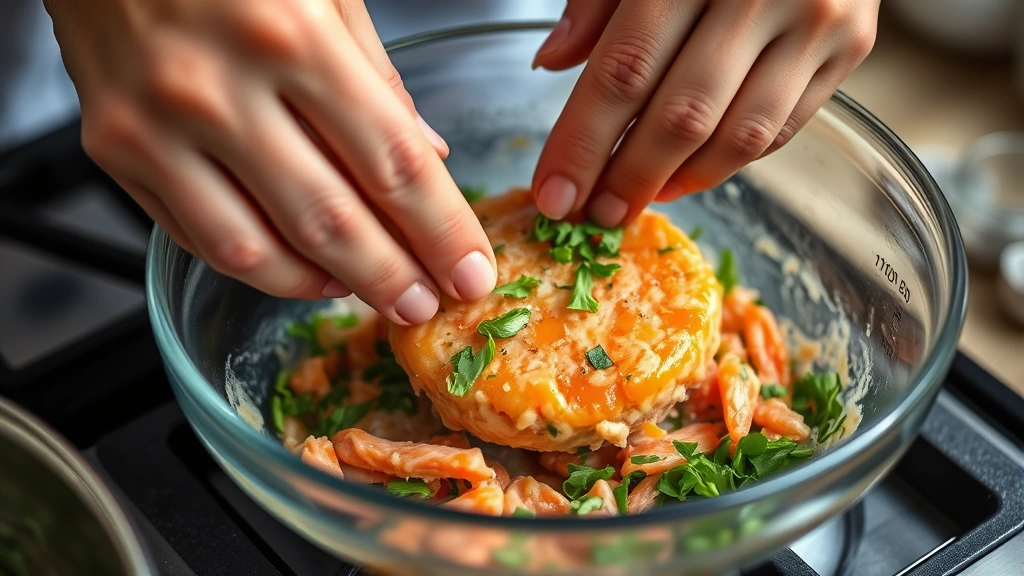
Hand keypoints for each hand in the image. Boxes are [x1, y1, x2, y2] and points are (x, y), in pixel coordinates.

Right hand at [44, 0, 497, 324]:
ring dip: (323, 286)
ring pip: (255, 249)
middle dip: (392, 278)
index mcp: (291, 34)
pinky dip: (257, 266)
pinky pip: (196, 236)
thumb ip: (377, 76)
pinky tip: (300, 270)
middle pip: (330, 220)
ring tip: (367, 292)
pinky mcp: (112, 148)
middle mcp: (217, 87)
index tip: (470, 273)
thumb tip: (427, 155)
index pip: (392, 162)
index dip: (441, 231)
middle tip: (425, 306)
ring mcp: (155, 125)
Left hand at [531, 0, 878, 226]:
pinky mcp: (853, 46)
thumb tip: (553, 62)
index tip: (554, 195)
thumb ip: (597, 0)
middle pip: (683, 114)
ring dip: (680, 181)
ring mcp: (817, 20)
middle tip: (594, 216)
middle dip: (628, 178)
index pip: (625, 69)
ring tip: (637, 200)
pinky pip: (783, 128)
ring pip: (740, 135)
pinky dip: (730, 162)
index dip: (583, 142)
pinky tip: (688, 174)